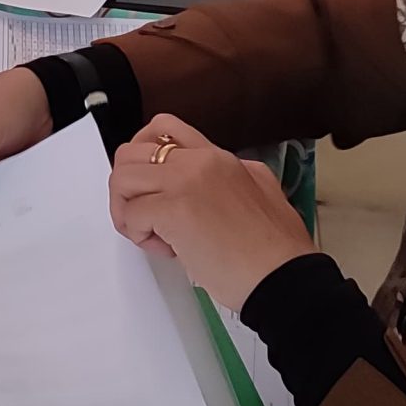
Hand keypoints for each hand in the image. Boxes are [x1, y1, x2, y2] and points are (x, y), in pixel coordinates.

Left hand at [110, 115, 314, 311]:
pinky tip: (166, 249)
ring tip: (151, 234)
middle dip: (126, 187)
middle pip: (131, 151)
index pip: (163, 128)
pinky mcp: (174, 210)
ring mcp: (184, 182)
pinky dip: (137, 234)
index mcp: (217, 157)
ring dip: (125, 210)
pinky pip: (131, 213)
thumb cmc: (276, 250)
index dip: (142, 154)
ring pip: (121, 178)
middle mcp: (198, 161)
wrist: (284, 278)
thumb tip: (216, 182)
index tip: (149, 184)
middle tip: (144, 216)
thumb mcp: (262, 190)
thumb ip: (235, 176)